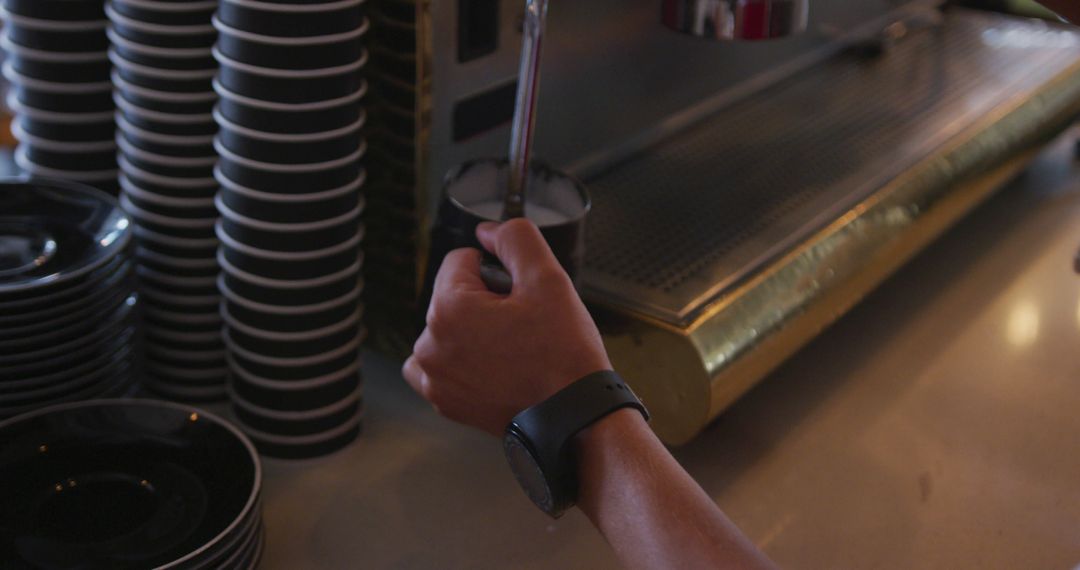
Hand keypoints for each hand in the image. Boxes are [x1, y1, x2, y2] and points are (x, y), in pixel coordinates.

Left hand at [403, 219, 610, 434]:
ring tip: (510, 349)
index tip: (519, 297)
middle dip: (483, 303)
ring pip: (446, 330)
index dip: (496, 271)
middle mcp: (430, 345)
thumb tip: (487, 232)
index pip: (460, 261)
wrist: (574, 418)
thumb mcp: (548, 279)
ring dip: (470, 332)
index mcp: (448, 309)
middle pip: (452, 296)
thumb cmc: (564, 354)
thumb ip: (515, 239)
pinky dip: (461, 362)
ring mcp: (435, 379)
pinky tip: (495, 368)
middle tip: (523, 327)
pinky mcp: (445, 402)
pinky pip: (441, 367)